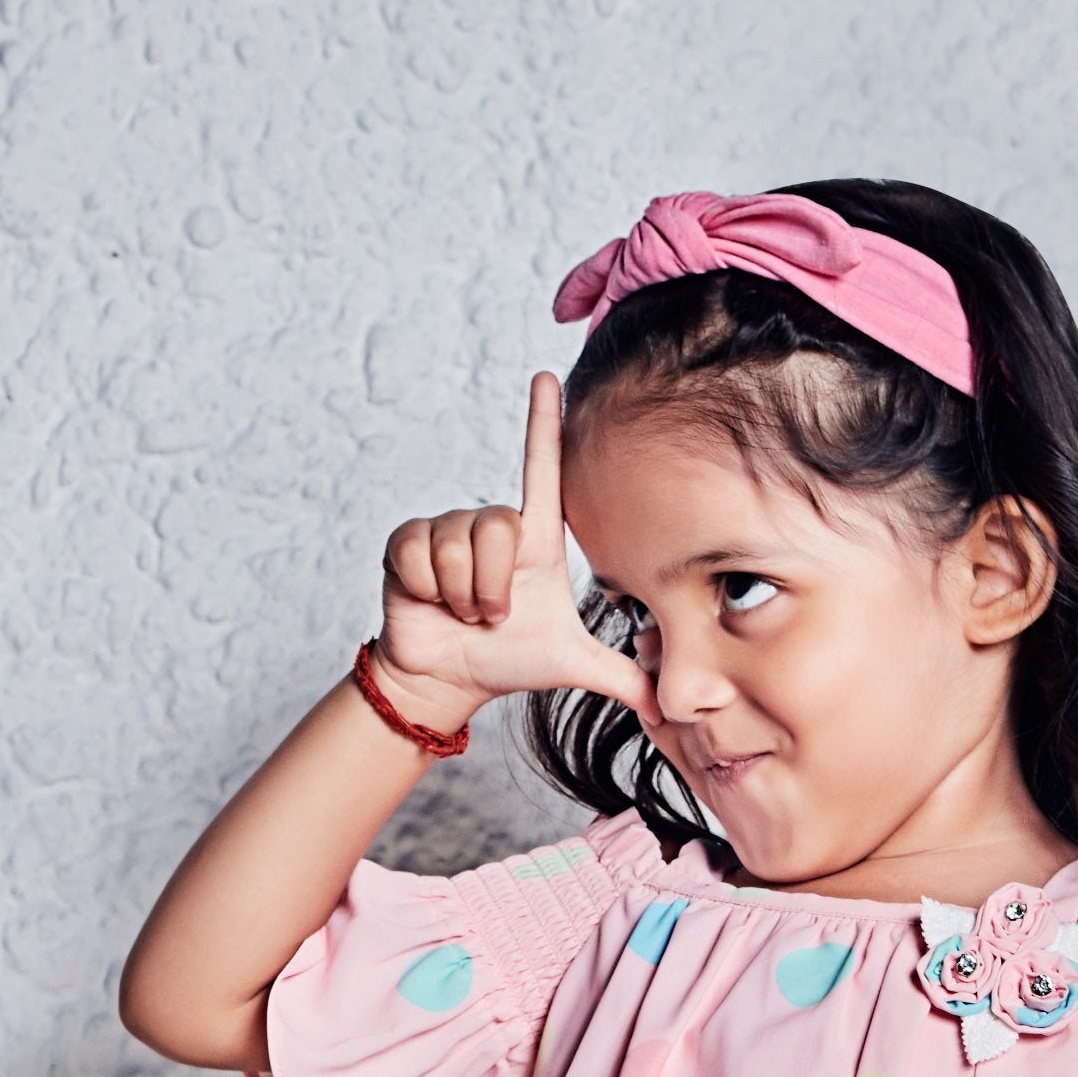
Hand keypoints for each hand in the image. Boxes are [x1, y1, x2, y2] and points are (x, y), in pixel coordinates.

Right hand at [374, 371, 650, 720]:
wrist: (447, 680)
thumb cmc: (506, 660)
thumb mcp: (571, 664)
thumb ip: (624, 677)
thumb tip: (671, 699)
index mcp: (534, 540)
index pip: (542, 469)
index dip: (544, 423)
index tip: (547, 377)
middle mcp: (492, 525)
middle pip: (496, 527)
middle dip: (493, 589)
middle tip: (491, 616)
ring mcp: (446, 530)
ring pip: (457, 546)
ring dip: (462, 595)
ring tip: (463, 612)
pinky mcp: (406, 541)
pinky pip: (419, 555)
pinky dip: (428, 591)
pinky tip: (430, 601)